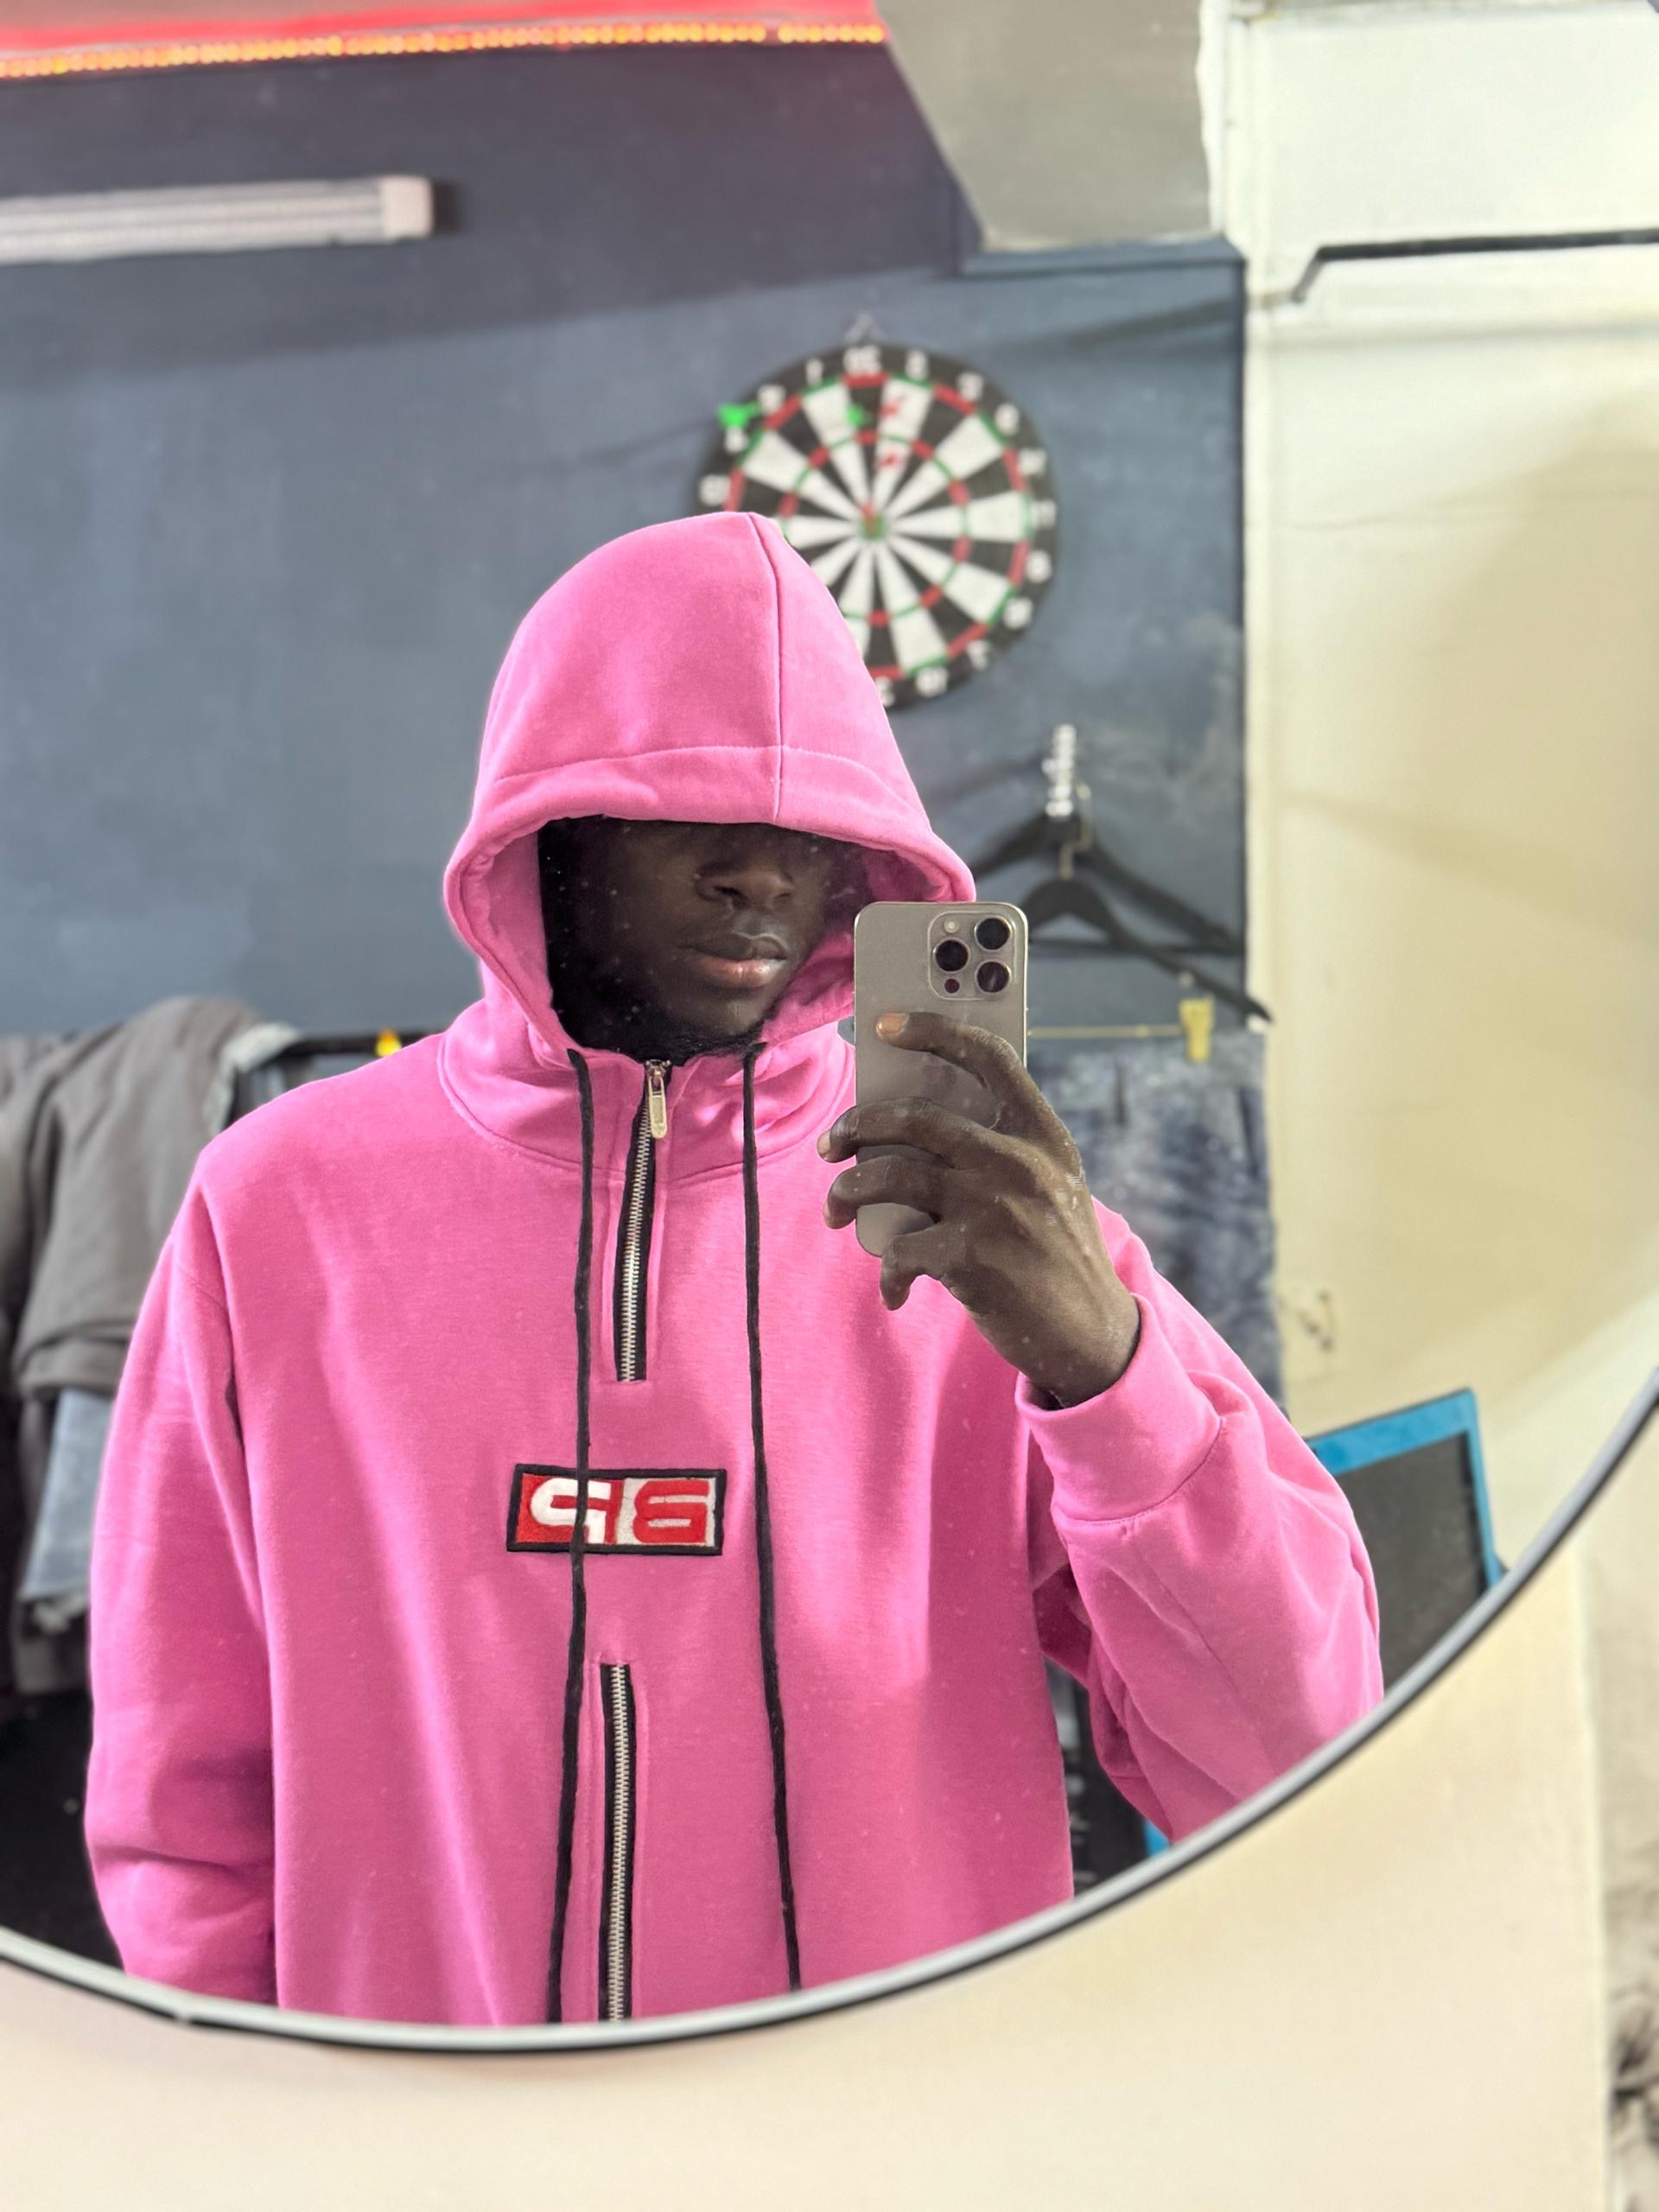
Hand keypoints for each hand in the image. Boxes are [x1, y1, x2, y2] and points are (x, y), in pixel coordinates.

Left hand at [818, 1011, 1141, 1405]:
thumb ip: (1000, 1152)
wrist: (1091, 1334)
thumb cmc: (1056, 1254)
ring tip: (836, 1210)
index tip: (886, 1024)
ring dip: (846, 1193)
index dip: (934, 1030)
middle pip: (913, 1118)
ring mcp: (994, 1207)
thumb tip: (906, 1131)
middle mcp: (1019, 1161)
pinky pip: (899, 1250)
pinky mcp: (971, 1257)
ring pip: (888, 1176)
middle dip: (856, 1126)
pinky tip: (895, 1290)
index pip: (989, 1058)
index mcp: (1042, 1135)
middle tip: (831, 1146)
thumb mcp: (1050, 1187)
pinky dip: (887, 1273)